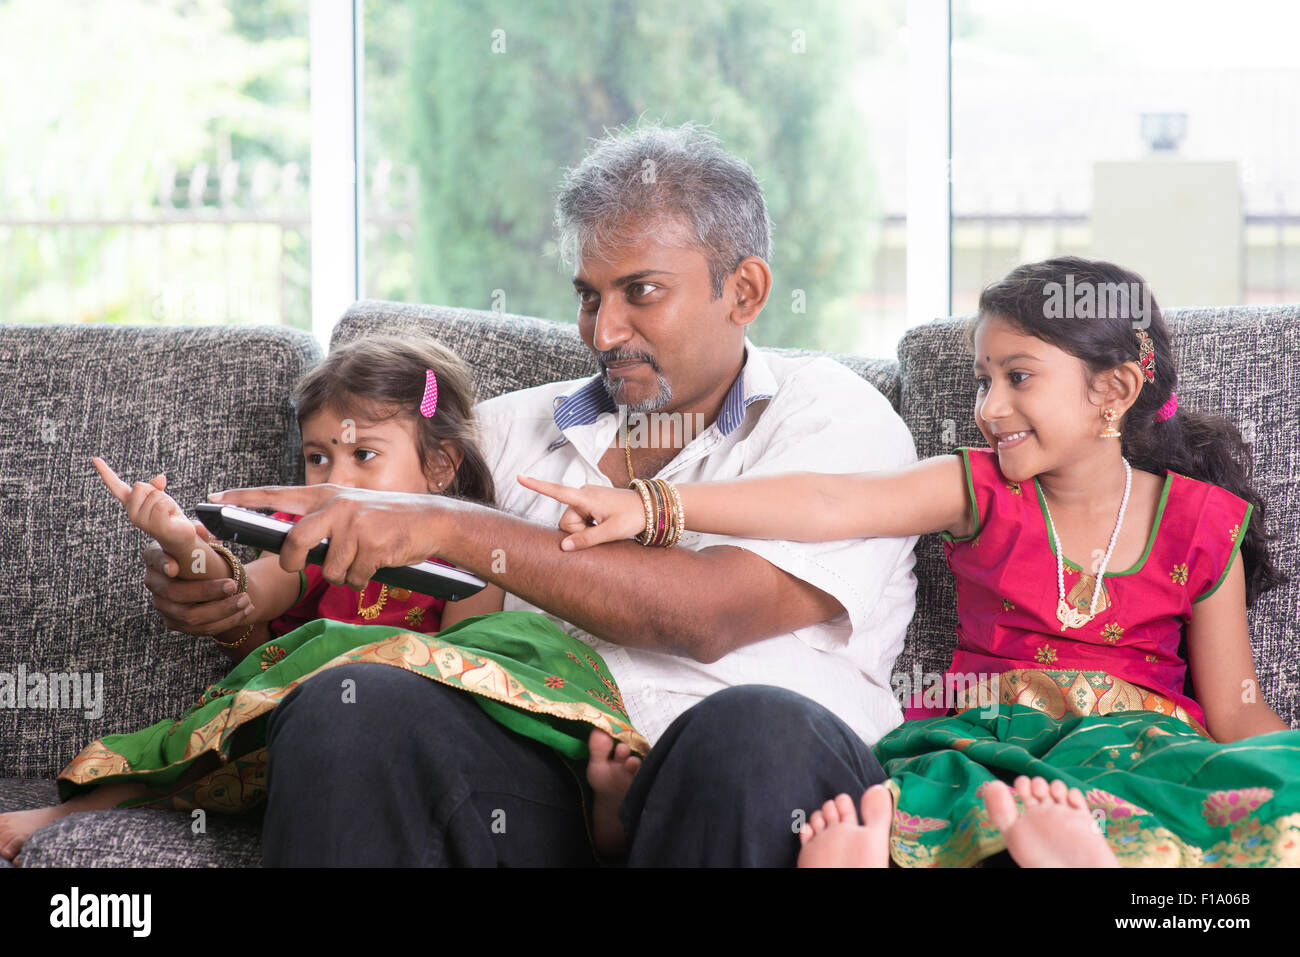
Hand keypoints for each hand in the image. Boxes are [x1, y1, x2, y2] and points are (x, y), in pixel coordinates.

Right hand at [93, 457, 198, 554]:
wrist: (180, 536)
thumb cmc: (168, 515)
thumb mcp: (160, 496)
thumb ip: (156, 486)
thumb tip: (160, 477)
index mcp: (131, 503)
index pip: (116, 486)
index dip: (106, 472)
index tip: (95, 459)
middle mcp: (132, 513)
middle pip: (140, 486)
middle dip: (155, 491)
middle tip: (162, 506)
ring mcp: (142, 522)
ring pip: (154, 495)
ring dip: (166, 501)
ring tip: (168, 513)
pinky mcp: (156, 526)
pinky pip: (163, 505)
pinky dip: (171, 507)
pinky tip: (171, 517)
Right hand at [141, 537, 254, 636]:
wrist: (212, 580)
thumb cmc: (203, 556)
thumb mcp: (202, 540)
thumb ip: (200, 534)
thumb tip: (199, 530)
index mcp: (157, 555)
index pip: (154, 558)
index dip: (163, 563)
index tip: (175, 567)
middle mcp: (155, 582)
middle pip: (175, 592)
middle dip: (206, 591)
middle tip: (233, 585)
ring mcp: (163, 605)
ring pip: (190, 615)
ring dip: (221, 609)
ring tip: (244, 600)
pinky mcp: (175, 622)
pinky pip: (201, 628)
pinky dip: (226, 621)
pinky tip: (244, 611)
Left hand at [206, 484, 446, 589]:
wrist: (432, 521)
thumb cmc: (390, 520)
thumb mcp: (352, 510)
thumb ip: (324, 522)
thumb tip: (296, 550)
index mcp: (328, 495)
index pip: (277, 494)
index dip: (244, 498)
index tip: (216, 498)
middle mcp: (337, 507)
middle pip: (296, 542)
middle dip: (294, 562)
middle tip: (299, 566)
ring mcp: (355, 526)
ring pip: (329, 569)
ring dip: (344, 574)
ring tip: (363, 559)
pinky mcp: (371, 546)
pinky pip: (353, 577)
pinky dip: (363, 579)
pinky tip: (377, 564)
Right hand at [515, 474, 644, 549]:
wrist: (651, 506)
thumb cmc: (633, 517)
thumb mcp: (610, 532)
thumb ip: (586, 539)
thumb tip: (563, 546)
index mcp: (586, 497)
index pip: (557, 491)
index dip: (537, 486)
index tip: (519, 477)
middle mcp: (583, 493)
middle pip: (566, 520)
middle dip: (578, 531)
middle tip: (601, 531)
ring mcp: (588, 497)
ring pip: (573, 521)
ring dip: (585, 529)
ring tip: (605, 527)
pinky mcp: (592, 501)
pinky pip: (581, 518)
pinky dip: (589, 525)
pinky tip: (603, 524)